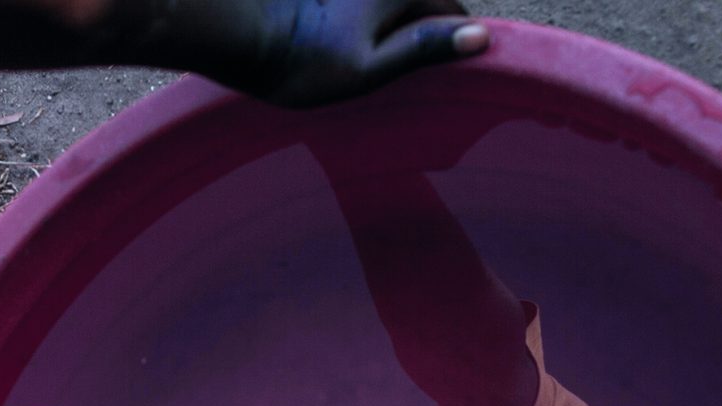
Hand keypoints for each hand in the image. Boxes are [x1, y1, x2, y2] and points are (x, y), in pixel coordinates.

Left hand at [122, 0, 489, 107]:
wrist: (241, 35)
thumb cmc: (303, 62)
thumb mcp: (368, 68)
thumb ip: (422, 48)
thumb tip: (480, 37)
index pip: (452, 14)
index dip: (459, 46)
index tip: (458, 82)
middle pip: (424, 6)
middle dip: (430, 33)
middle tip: (426, 79)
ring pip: (396, 9)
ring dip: (403, 31)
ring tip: (390, 67)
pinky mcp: (336, 2)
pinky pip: (371, 12)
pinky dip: (375, 28)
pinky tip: (359, 51)